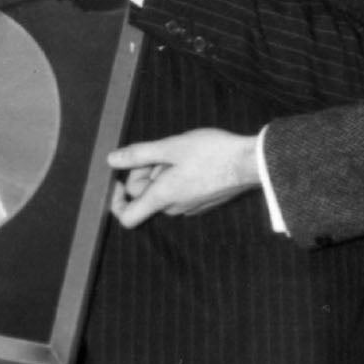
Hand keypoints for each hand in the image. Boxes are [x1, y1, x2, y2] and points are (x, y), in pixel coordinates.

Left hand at [107, 129, 261, 226]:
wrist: (252, 162)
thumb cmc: (213, 153)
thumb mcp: (171, 147)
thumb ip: (138, 154)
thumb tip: (112, 160)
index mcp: (163, 197)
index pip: (127, 217)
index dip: (116, 200)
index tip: (118, 181)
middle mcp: (175, 208)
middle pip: (145, 195)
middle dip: (146, 171)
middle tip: (162, 151)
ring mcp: (191, 207)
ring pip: (164, 191)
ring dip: (163, 171)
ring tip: (181, 152)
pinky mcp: (203, 202)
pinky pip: (180, 191)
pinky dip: (179, 175)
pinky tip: (193, 159)